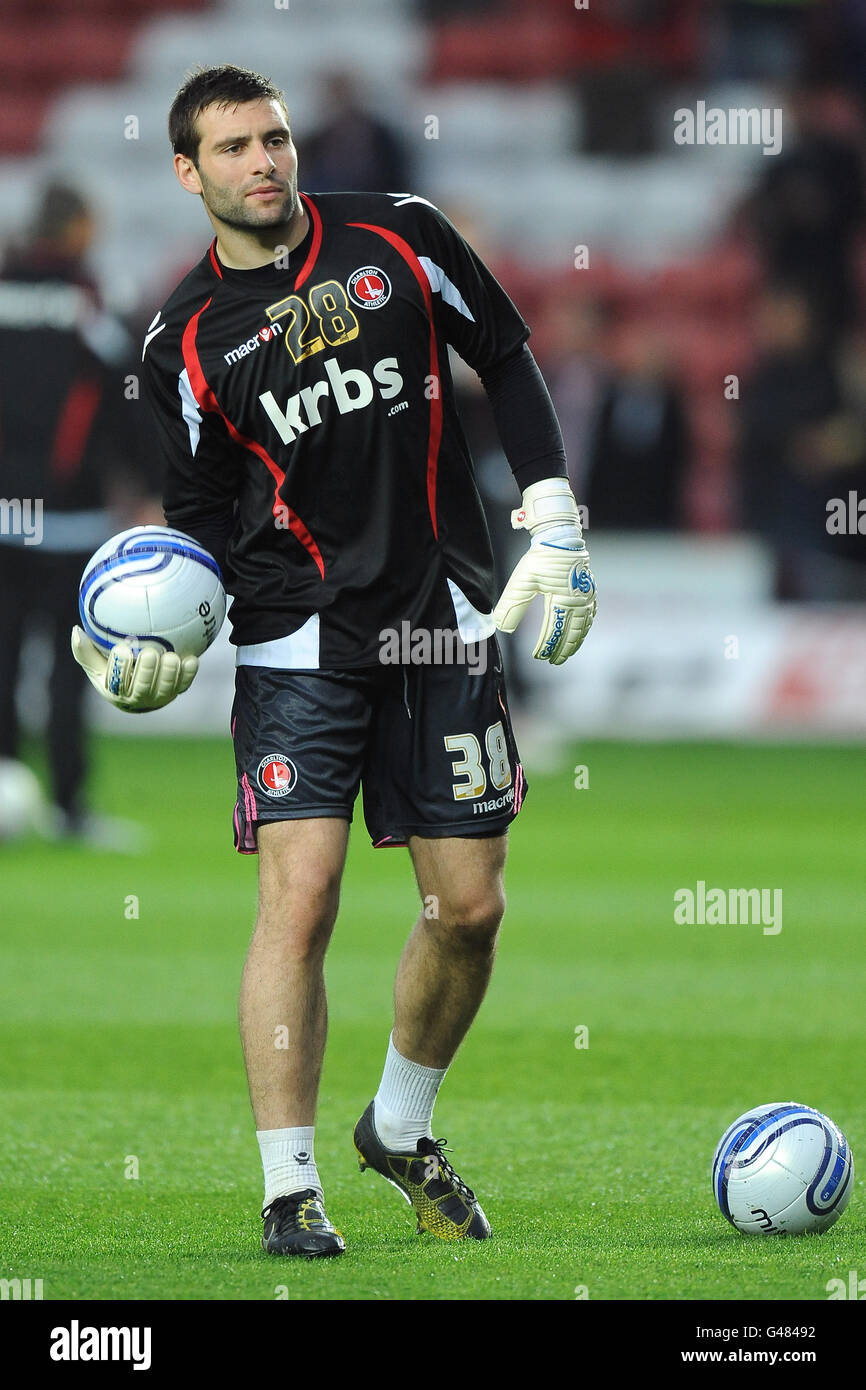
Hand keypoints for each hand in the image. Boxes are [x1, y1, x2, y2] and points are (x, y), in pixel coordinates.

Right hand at [71, 626, 197, 711]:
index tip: (122, 649)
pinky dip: (188, 674)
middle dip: (147, 672)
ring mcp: (158, 697)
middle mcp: (137, 699)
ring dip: (170, 674)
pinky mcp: (175, 692)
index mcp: (115, 691)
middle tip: (151, 653)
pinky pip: (184, 685)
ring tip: (172, 657)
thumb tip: (76, 631)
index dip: (120, 667)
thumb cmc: (112, 673)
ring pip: (165, 689)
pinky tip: (192, 660)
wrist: (136, 691)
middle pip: (143, 689)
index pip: (116, 683)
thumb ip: (85, 651)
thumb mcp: (95, 664)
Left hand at [492, 478, 595, 664]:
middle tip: (553, 661)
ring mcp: (587, 596)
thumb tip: (502, 627)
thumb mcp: (522, 580)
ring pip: (584, 626)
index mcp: (563, 599)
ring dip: (575, 642)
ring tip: (567, 653)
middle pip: (572, 632)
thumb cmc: (541, 556)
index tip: (539, 656)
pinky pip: (591, 615)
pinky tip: (581, 632)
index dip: (547, 645)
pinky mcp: (589, 590)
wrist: (561, 536)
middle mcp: (579, 600)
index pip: (554, 630)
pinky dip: (585, 628)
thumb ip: (511, 604)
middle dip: (562, 649)